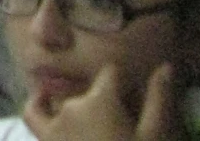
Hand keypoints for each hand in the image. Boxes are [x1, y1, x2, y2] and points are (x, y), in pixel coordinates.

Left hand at [26, 62, 177, 140]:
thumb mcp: (155, 138)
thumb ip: (158, 101)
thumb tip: (165, 66)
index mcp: (101, 100)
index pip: (111, 73)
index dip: (125, 83)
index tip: (136, 98)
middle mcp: (72, 107)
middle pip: (88, 92)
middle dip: (104, 100)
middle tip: (121, 124)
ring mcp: (53, 126)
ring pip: (61, 102)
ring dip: (75, 107)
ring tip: (94, 125)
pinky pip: (34, 116)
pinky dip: (41, 108)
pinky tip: (48, 107)